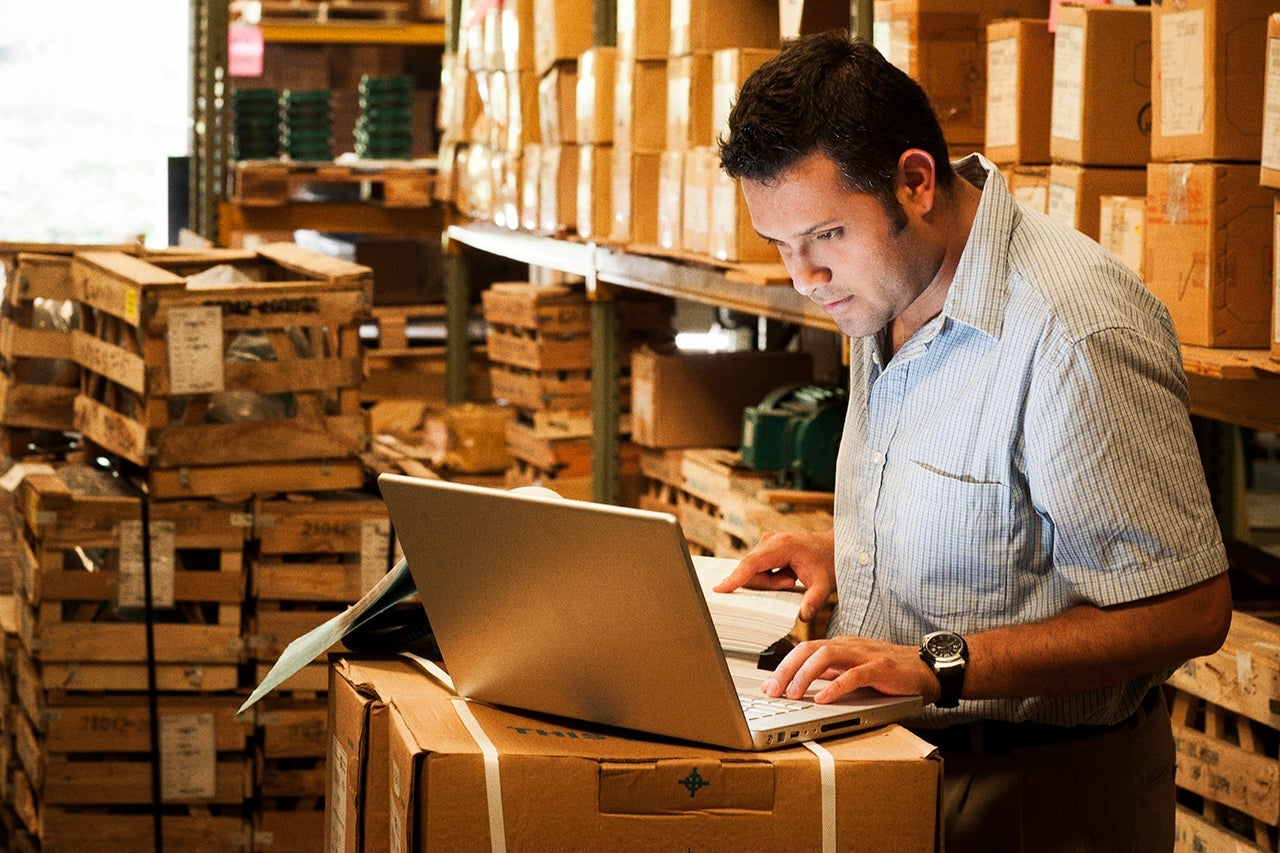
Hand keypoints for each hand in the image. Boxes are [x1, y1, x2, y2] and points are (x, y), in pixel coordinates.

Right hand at [713, 530, 835, 622]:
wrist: (835, 548)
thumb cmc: (829, 563)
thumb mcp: (825, 585)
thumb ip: (814, 601)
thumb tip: (803, 616)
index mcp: (782, 545)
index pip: (752, 563)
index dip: (735, 578)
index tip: (719, 589)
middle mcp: (770, 541)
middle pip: (751, 570)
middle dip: (767, 585)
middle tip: (792, 583)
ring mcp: (766, 543)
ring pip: (754, 571)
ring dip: (770, 582)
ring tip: (792, 579)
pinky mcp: (765, 549)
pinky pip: (758, 569)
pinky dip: (770, 578)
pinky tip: (788, 577)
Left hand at [762, 635, 940, 704]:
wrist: (928, 668)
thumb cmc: (892, 672)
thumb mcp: (855, 671)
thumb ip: (832, 674)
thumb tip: (803, 685)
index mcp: (841, 646)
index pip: (803, 650)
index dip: (783, 666)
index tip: (768, 685)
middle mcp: (849, 646)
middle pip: (808, 649)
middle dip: (786, 669)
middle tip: (772, 691)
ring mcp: (865, 655)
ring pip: (827, 656)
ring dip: (805, 675)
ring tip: (793, 694)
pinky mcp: (881, 668)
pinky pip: (854, 675)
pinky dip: (836, 686)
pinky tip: (823, 698)